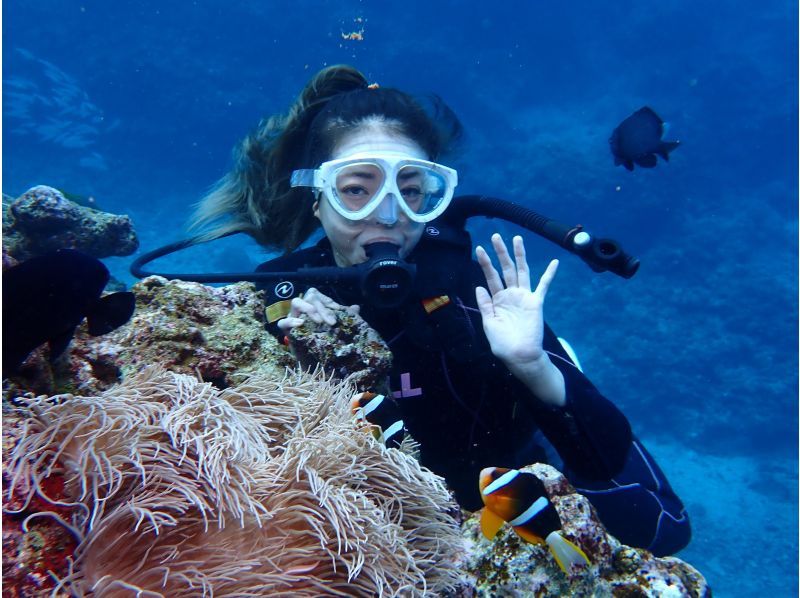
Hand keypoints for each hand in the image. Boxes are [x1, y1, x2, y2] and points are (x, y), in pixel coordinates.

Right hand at [277, 287, 358, 332]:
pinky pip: (283, 322)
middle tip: (332, 322)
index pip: (318, 295)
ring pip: (296, 302)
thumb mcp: (337, 328)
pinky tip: (301, 324)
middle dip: (322, 307)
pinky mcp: (286, 330)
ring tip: (318, 321)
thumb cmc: (325, 339)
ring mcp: (293, 317)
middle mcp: (303, 308)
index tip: (339, 311)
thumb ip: (346, 317)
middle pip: (310, 296)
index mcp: (314, 305)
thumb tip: (356, 307)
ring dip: (309, 309)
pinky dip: (291, 321)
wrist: (315, 360)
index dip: (328, 301)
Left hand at [475, 234, 564, 405]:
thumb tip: (479, 286)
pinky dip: (549, 274)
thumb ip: (485, 304)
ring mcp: (524, 297)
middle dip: (500, 252)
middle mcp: (511, 295)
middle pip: (506, 269)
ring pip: (522, 271)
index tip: (479, 249)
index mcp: (498, 300)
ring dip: (519, 255)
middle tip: (495, 236)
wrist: (520, 355)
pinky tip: (554, 262)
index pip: (490, 277)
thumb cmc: (503, 343)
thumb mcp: (488, 323)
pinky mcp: (536, 302)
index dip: (485, 263)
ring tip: (516, 238)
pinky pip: (543, 285)